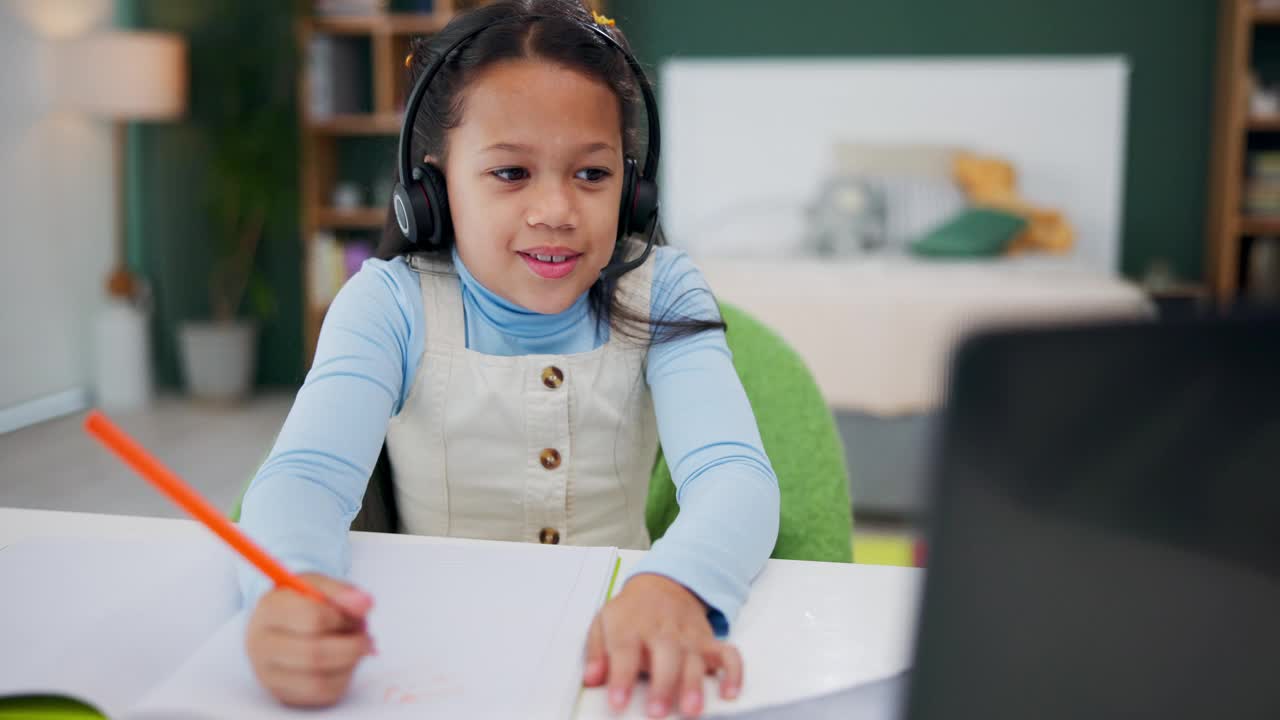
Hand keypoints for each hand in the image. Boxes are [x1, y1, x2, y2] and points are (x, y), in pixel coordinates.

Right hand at [245, 573, 375, 706]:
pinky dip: (344, 679)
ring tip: (356, 649)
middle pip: (314, 654)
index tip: (355, 615)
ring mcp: (268, 673)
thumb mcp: (318, 585)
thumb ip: (341, 591)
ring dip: (349, 665)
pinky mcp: (283, 693)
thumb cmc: (300, 602)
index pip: (312, 618)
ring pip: (318, 680)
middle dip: (352, 646)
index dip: (343, 618)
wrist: (279, 625)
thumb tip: (364, 604)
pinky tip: (344, 663)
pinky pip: (322, 694)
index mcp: (269, 609)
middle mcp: (261, 644)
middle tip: (366, 638)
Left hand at [583, 573, 742, 717]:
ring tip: (691, 710)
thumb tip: (591, 678)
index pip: (625, 650)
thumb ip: (596, 652)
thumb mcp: (603, 623)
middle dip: (662, 685)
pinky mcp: (709, 642)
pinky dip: (733, 673)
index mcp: (631, 627)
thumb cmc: (632, 612)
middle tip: (657, 713)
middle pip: (665, 655)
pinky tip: (730, 692)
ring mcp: (689, 637)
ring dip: (694, 685)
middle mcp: (662, 631)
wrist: (663, 585)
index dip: (621, 678)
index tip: (618, 702)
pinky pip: (728, 654)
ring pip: (695, 659)